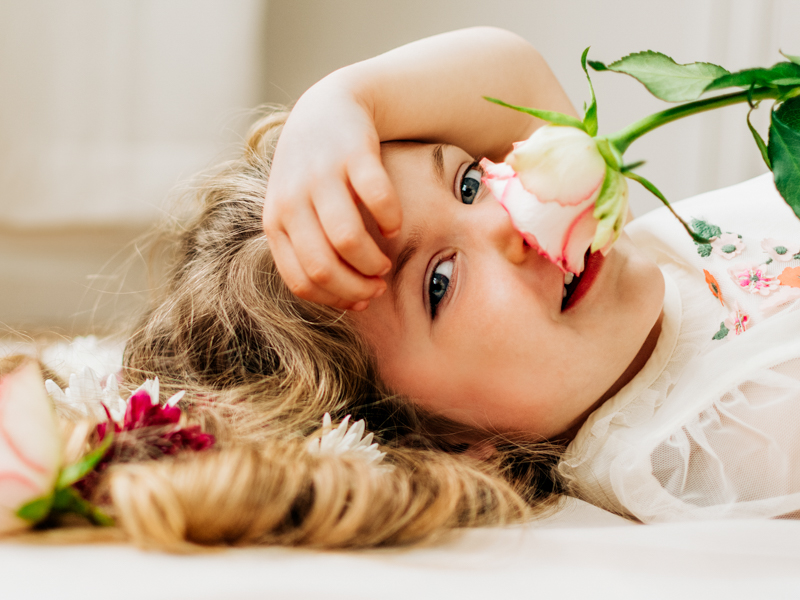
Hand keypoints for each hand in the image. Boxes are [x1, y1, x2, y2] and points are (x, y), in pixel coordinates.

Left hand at [263, 80, 401, 310]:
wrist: (327, 109)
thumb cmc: (314, 173)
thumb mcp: (296, 210)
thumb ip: (308, 250)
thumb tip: (347, 299)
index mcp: (275, 221)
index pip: (301, 280)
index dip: (336, 299)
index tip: (361, 299)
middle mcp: (292, 200)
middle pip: (323, 267)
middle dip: (357, 287)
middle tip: (377, 285)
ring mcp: (321, 175)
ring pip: (347, 240)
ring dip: (373, 262)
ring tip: (385, 262)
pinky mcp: (353, 154)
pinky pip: (378, 200)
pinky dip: (391, 221)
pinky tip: (394, 225)